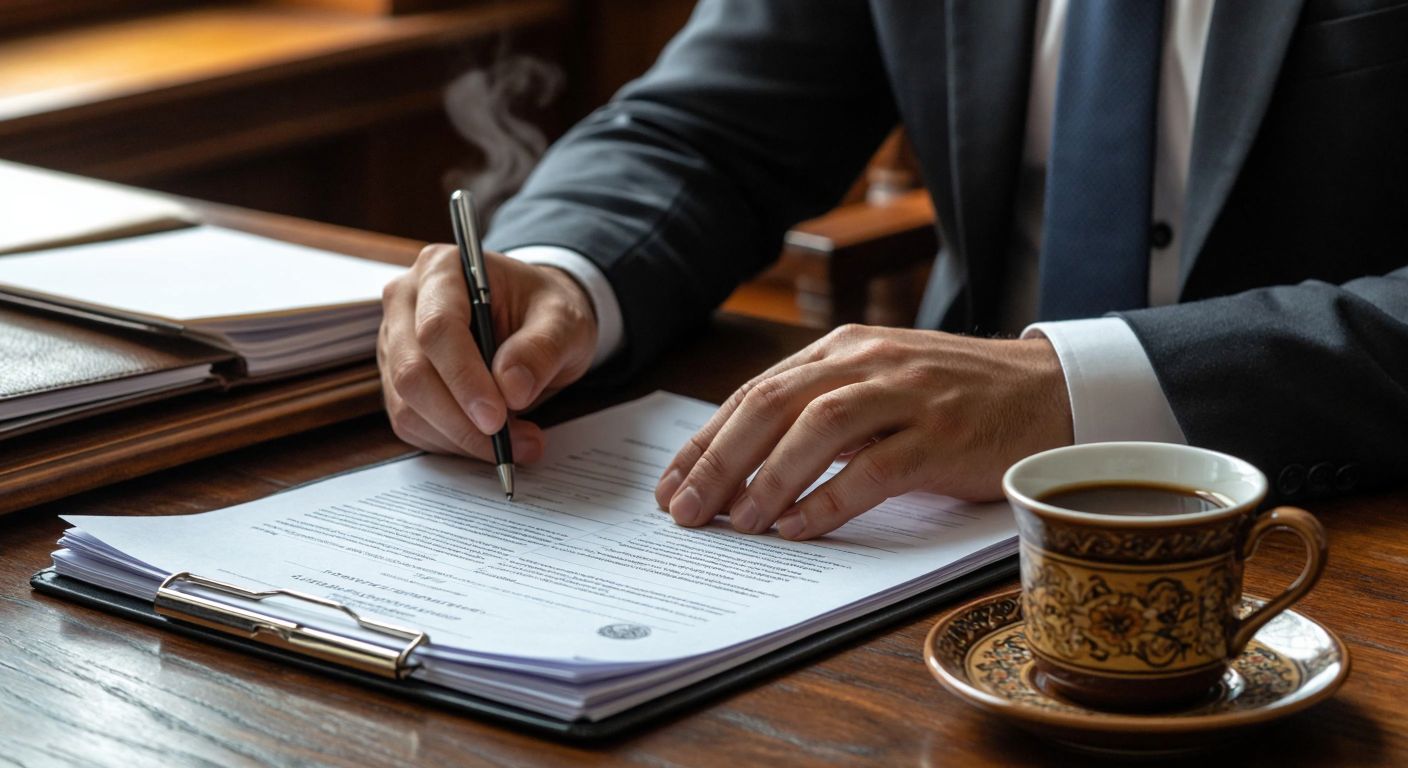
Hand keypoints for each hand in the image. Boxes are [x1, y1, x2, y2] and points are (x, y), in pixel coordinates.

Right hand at [378, 245, 597, 461]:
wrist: (536, 320)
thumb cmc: (545, 311)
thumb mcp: (564, 320)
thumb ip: (542, 348)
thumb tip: (511, 388)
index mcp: (442, 269)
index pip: (438, 328)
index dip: (464, 378)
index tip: (497, 417)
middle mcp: (406, 302)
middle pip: (413, 372)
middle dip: (462, 419)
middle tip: (512, 443)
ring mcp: (397, 343)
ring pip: (408, 406)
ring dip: (461, 438)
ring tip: (517, 443)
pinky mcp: (398, 381)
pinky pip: (413, 424)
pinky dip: (452, 443)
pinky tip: (490, 440)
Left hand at [653, 324, 1072, 539]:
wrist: (1048, 389)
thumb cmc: (952, 396)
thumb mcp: (877, 385)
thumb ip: (820, 409)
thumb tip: (744, 465)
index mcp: (842, 349)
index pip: (755, 392)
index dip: (707, 440)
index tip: (671, 484)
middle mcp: (868, 362)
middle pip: (773, 405)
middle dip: (720, 460)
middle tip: (685, 510)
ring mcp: (908, 395)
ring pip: (819, 428)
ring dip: (769, 478)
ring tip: (737, 522)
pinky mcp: (943, 434)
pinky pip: (876, 467)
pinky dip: (831, 499)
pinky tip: (800, 528)